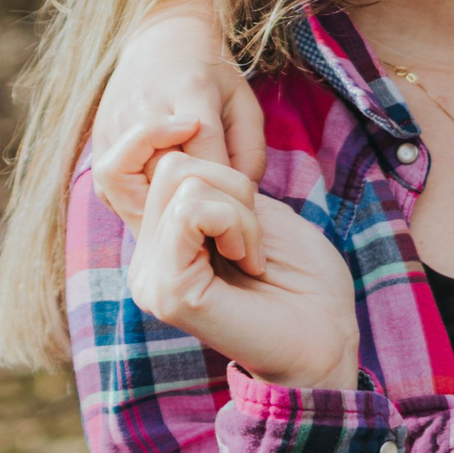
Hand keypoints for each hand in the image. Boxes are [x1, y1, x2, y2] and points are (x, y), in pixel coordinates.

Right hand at [92, 0, 264, 217]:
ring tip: (186, 219)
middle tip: (217, 224)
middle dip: (193, 203)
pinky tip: (160, 205)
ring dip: (161, 210)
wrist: (160, 42)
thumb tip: (241, 199)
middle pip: (165, 176)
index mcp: (189, 90)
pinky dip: (137, 204)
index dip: (225, 188)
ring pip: (134, 190)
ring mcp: (113, 125)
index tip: (243, 211)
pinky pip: (113, 190)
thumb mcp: (244, 104)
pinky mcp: (96, 144)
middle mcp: (144, 107)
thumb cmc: (211, 78)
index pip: (206, 153)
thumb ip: (250, 152)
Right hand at [114, 142, 360, 390]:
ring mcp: (151, 277)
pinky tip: (249, 261)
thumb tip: (174, 143)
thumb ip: (209, 186)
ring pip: (182, 183)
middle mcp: (145, 261)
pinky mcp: (168, 292)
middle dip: (230, 182)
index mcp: (161, 241)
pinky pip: (193, 212)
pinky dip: (237, 224)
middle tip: (253, 233)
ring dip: (240, 208)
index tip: (193, 119)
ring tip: (252, 252)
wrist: (328, 333)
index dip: (150, 132)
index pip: (125, 166)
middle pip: (168, 164)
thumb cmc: (303, 276)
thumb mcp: (253, 212)